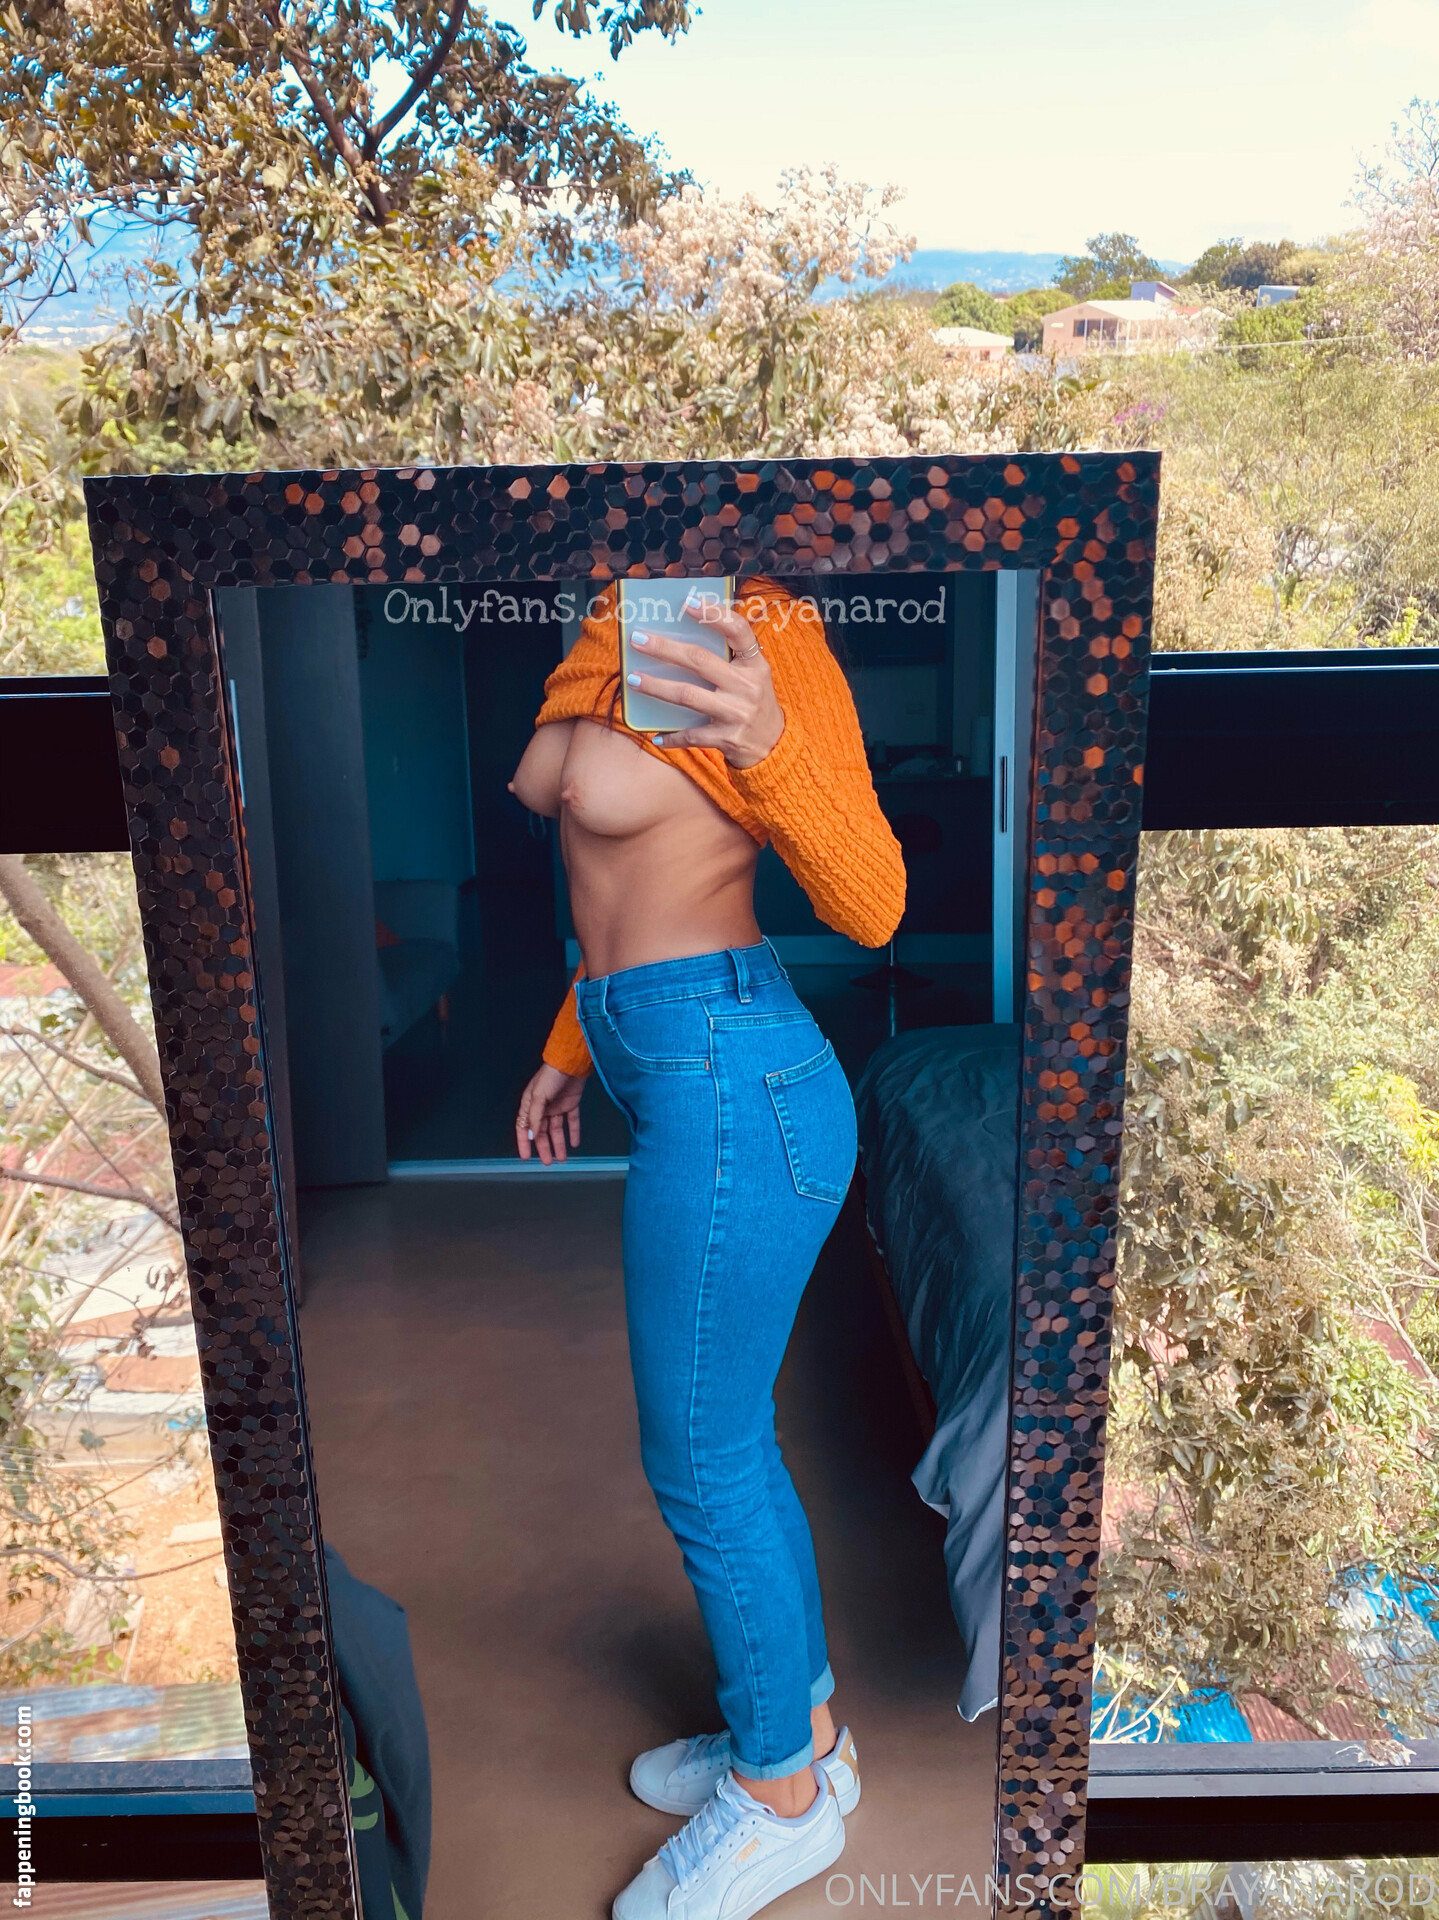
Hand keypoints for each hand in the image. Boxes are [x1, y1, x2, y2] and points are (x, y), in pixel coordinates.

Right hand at [516, 1063, 585, 1163]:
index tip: (526, 1157)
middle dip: (544, 1148)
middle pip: (541, 1132)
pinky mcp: (571, 1103)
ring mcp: (557, 1106)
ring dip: (559, 1144)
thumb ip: (535, 1117)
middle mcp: (542, 1107)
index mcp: (530, 1104)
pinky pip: (572, 1121)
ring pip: (556, 1129)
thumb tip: (532, 1135)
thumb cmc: (551, 1076)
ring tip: (562, 1158)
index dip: (524, 1142)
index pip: (524, 1127)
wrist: (571, 1062)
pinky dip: (573, 1132)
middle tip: (548, 1162)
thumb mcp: (538, 1096)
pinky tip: (575, 1143)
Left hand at [625, 596, 784, 768]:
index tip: (687, 602)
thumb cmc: (753, 702)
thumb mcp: (751, 675)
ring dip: (656, 686)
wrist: (775, 745)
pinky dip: (671, 735)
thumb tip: (680, 636)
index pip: (739, 631)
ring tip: (633, 679)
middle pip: (700, 660)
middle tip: (638, 640)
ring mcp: (737, 713)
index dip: (714, 614)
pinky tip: (654, 734)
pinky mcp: (727, 738)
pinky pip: (691, 734)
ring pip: (688, 695)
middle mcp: (748, 686)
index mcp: (755, 664)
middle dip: (665, 648)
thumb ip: (728, 657)